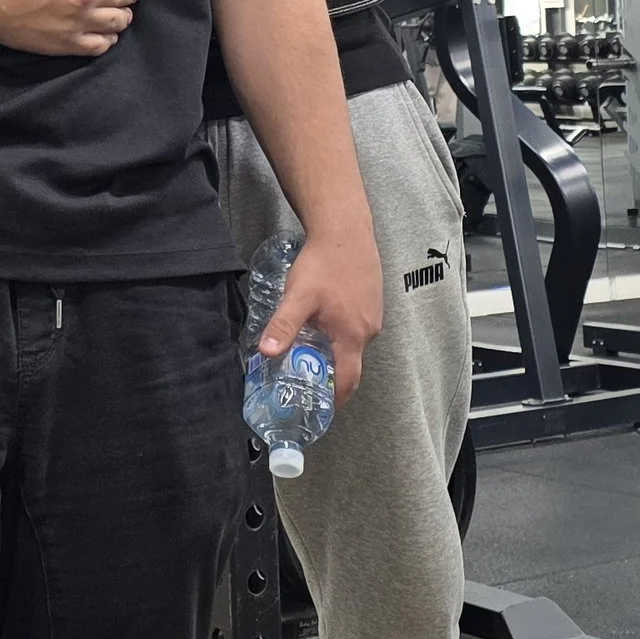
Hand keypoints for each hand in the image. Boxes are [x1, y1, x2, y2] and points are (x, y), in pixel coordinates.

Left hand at [258, 222, 384, 401]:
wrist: (345, 229)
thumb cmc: (324, 263)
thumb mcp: (298, 296)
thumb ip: (284, 326)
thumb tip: (266, 353)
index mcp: (352, 335)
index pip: (347, 381)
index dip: (334, 399)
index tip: (320, 409)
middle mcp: (368, 330)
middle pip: (350, 364)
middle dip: (330, 376)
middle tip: (307, 381)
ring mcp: (372, 315)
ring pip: (352, 345)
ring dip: (334, 352)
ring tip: (309, 350)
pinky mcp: (371, 301)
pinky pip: (356, 327)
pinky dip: (340, 334)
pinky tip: (322, 322)